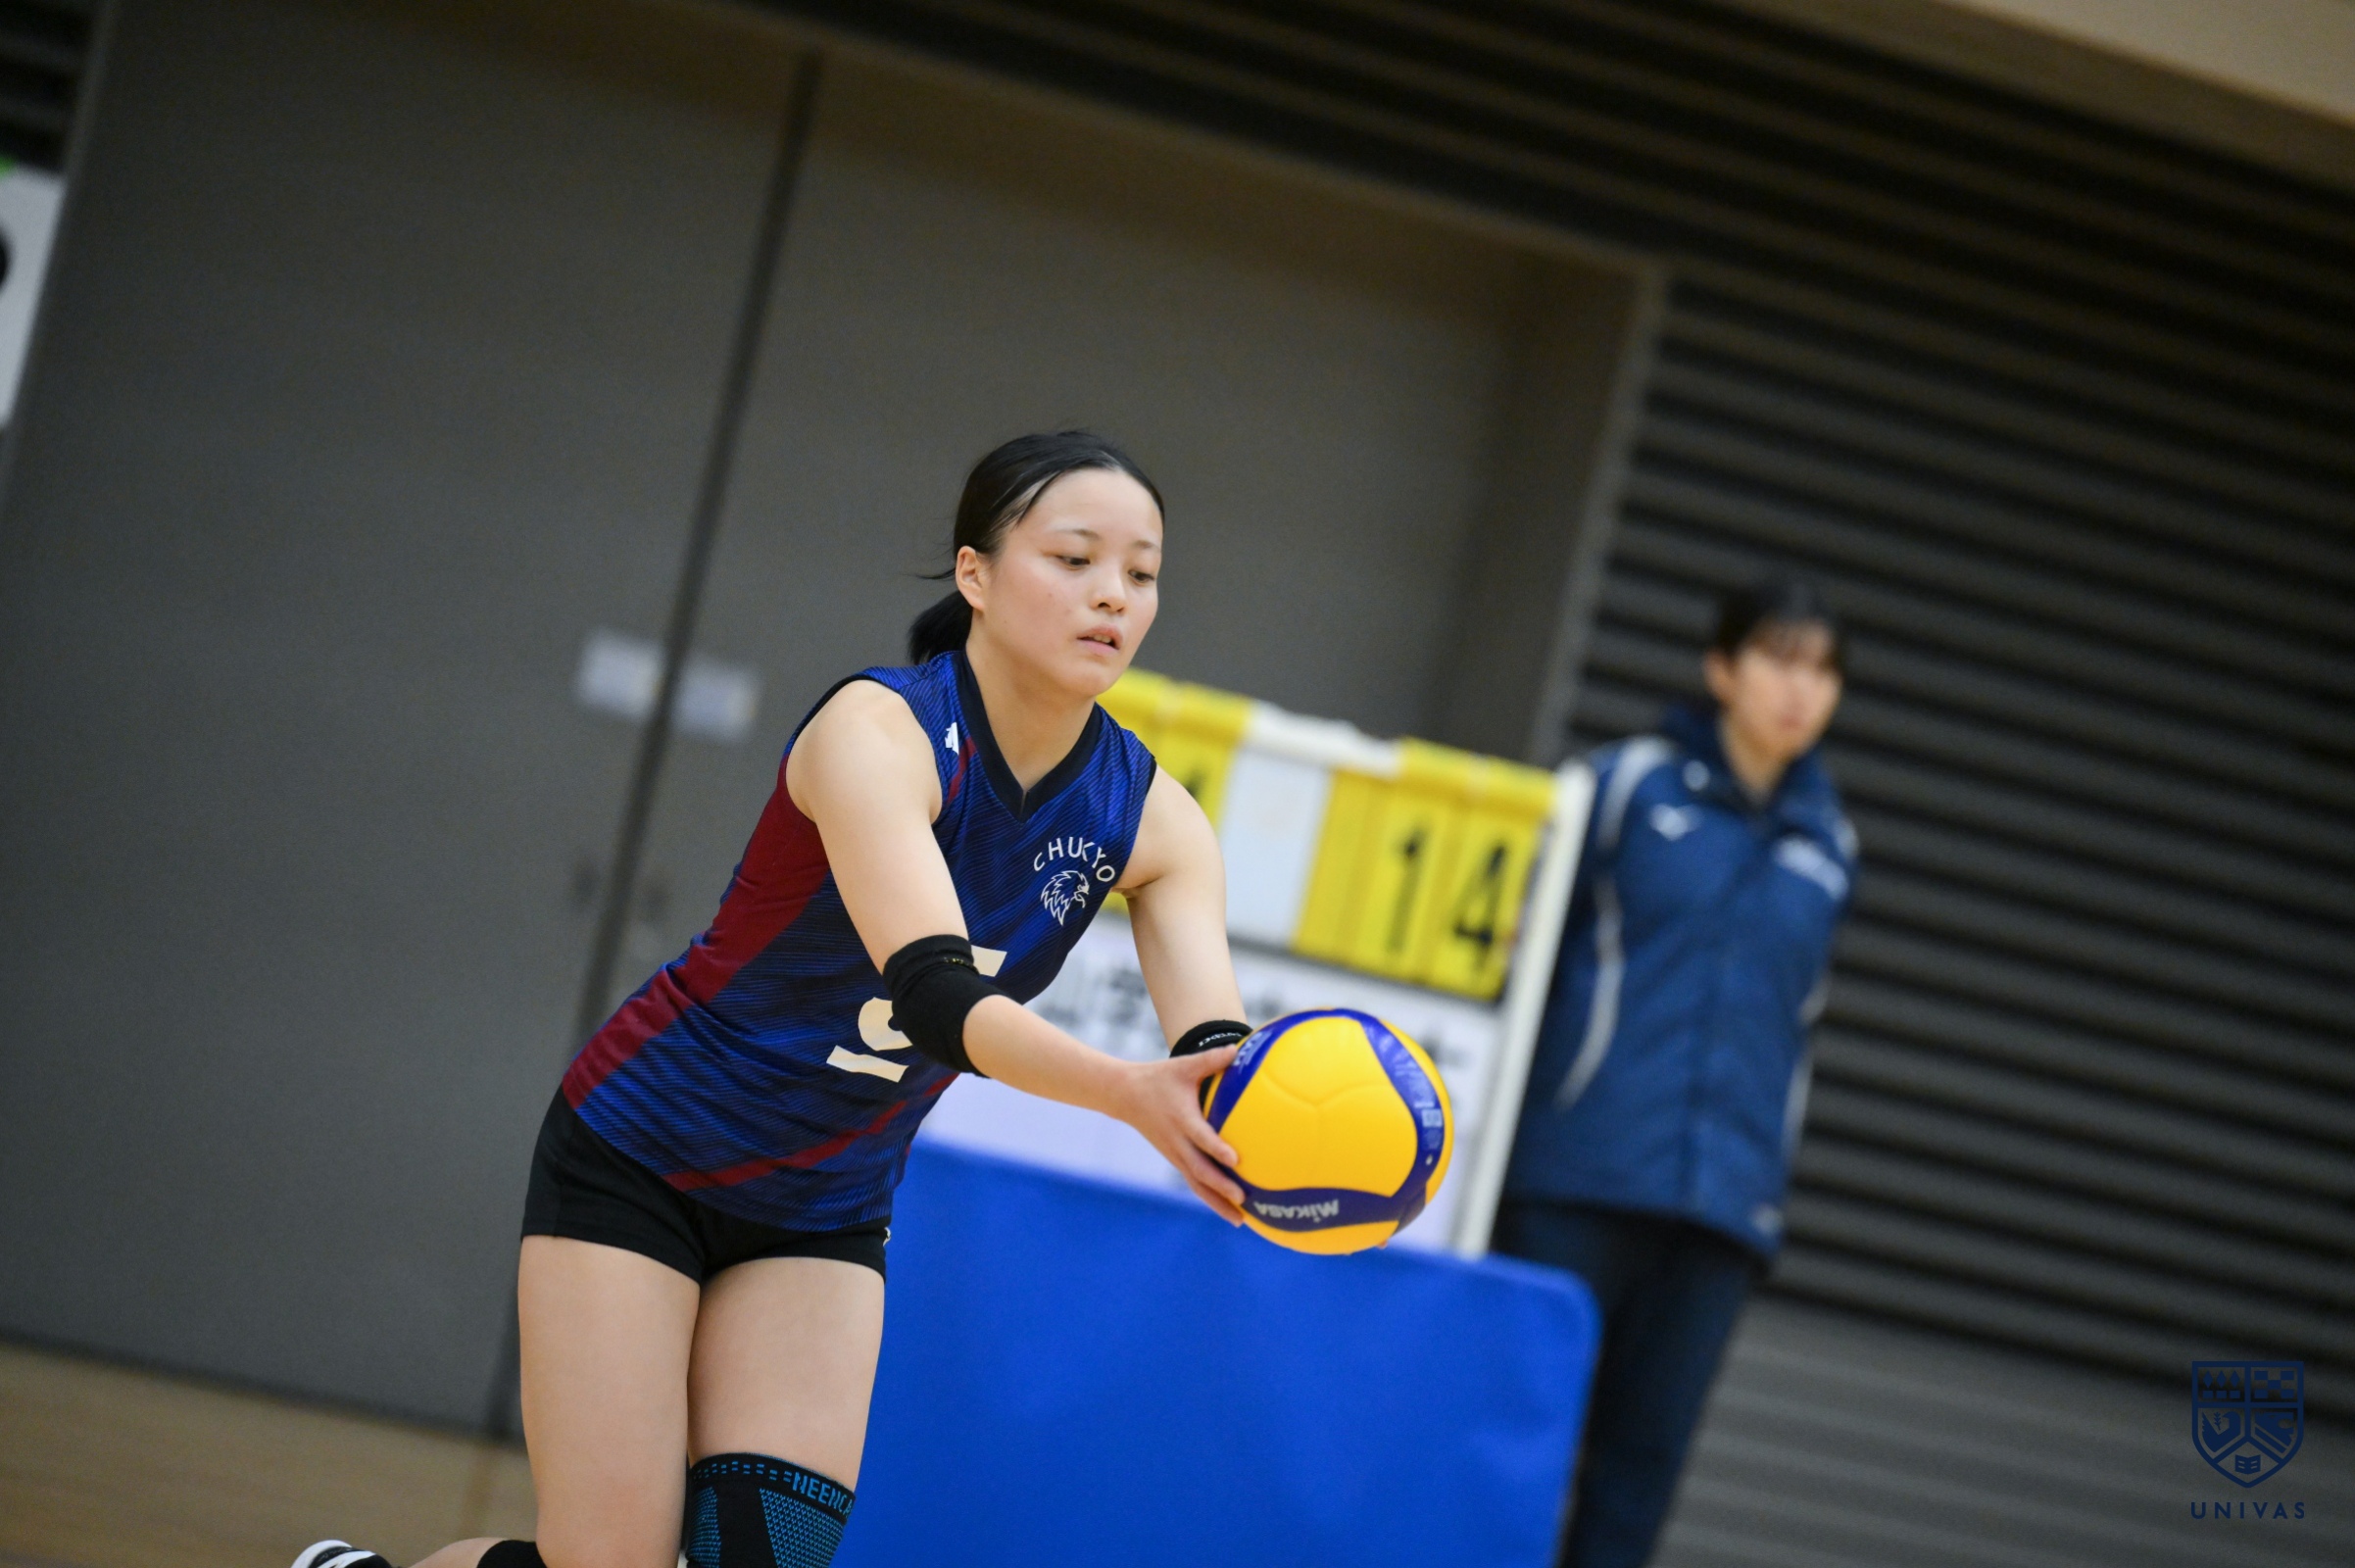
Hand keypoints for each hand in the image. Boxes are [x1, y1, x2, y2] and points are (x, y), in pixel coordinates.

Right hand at [1114, 1046, 1244, 1223]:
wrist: (1125, 1096)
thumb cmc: (1159, 1078)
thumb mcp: (1183, 1066)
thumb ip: (1211, 1060)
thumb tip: (1239, 1049)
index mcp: (1181, 1119)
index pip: (1201, 1137)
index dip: (1216, 1148)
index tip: (1235, 1160)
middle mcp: (1177, 1142)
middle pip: (1199, 1170)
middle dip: (1220, 1187)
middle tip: (1243, 1198)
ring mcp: (1174, 1155)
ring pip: (1197, 1184)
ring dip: (1217, 1203)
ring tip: (1241, 1221)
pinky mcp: (1175, 1160)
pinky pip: (1194, 1183)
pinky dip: (1210, 1198)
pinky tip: (1230, 1211)